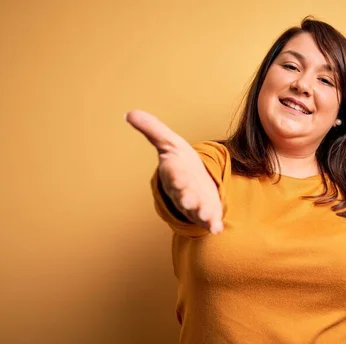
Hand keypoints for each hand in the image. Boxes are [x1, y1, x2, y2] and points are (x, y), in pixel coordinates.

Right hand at [126, 110, 223, 233]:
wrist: (192, 184)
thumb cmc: (181, 164)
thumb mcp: (170, 143)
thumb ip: (152, 129)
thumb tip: (128, 113)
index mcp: (175, 174)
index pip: (173, 174)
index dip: (175, 175)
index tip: (176, 176)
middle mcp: (183, 191)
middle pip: (183, 195)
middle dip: (186, 198)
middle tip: (189, 202)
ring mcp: (195, 204)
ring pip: (196, 210)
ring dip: (201, 214)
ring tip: (206, 217)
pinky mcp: (207, 212)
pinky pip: (209, 221)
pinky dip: (212, 225)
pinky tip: (217, 228)